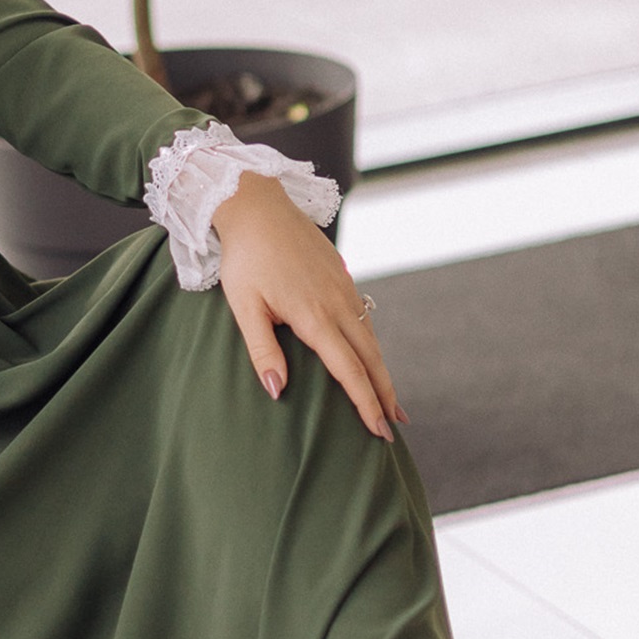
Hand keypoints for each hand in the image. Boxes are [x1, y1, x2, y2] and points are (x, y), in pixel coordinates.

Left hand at [212, 174, 404, 439]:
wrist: (257, 207)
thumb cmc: (245, 259)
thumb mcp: (244, 307)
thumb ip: (262, 350)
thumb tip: (277, 391)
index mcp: (314, 317)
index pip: (349, 371)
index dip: (365, 404)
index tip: (378, 432)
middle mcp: (337, 304)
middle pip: (371, 359)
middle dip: (385, 395)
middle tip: (395, 428)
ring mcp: (343, 288)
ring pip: (371, 339)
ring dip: (382, 372)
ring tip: (390, 402)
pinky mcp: (342, 277)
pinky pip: (364, 319)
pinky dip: (372, 346)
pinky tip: (371, 359)